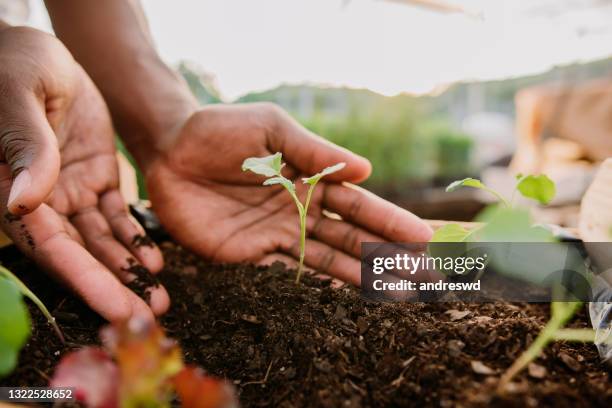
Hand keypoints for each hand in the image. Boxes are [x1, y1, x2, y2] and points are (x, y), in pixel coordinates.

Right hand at [0, 26, 168, 320]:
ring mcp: (72, 191)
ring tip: (160, 298)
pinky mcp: (97, 178)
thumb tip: (23, 203)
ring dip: (129, 270)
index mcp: (11, 189)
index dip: (82, 280)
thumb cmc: (15, 66)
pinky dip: (136, 237)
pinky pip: (118, 215)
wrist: (42, 52)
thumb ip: (26, 150)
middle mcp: (42, 201)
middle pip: (79, 254)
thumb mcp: (18, 101)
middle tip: (147, 317)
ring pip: (102, 241)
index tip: (115, 309)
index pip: (48, 247)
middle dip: (113, 287)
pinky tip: (155, 261)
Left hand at [144, 103, 432, 284]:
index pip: (358, 205)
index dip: (390, 222)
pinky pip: (286, 275)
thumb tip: (367, 170)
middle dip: (388, 258)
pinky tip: (343, 303)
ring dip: (361, 279)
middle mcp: (299, 212)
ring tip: (397, 296)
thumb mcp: (272, 127)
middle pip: (351, 238)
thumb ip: (314, 151)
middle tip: (425, 279)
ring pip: (327, 261)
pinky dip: (315, 290)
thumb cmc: (220, 129)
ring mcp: (275, 236)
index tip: (424, 239)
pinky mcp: (247, 255)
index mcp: (309, 179)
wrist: (167, 150)